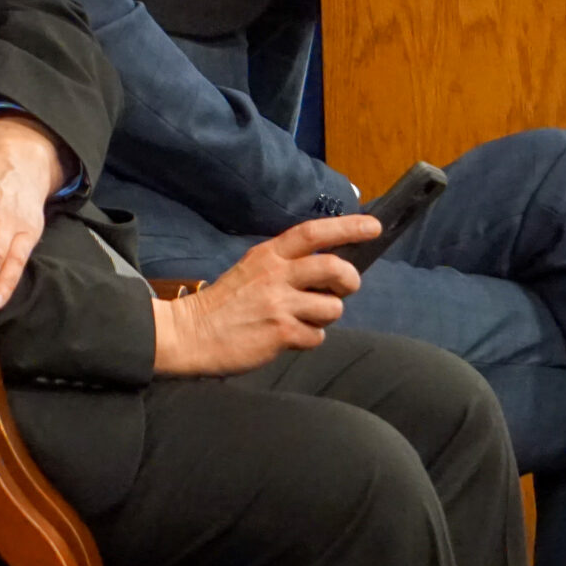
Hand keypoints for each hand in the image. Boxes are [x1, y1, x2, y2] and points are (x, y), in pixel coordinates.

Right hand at [150, 213, 380, 375]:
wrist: (191, 333)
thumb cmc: (226, 302)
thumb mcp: (252, 269)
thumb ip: (286, 265)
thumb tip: (327, 270)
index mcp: (269, 255)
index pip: (314, 233)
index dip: (348, 227)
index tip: (373, 226)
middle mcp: (276, 275)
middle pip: (334, 268)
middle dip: (349, 280)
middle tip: (343, 289)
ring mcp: (279, 304)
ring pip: (332, 308)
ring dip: (326, 316)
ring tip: (305, 319)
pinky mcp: (280, 333)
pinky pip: (317, 336)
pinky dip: (309, 339)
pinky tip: (289, 337)